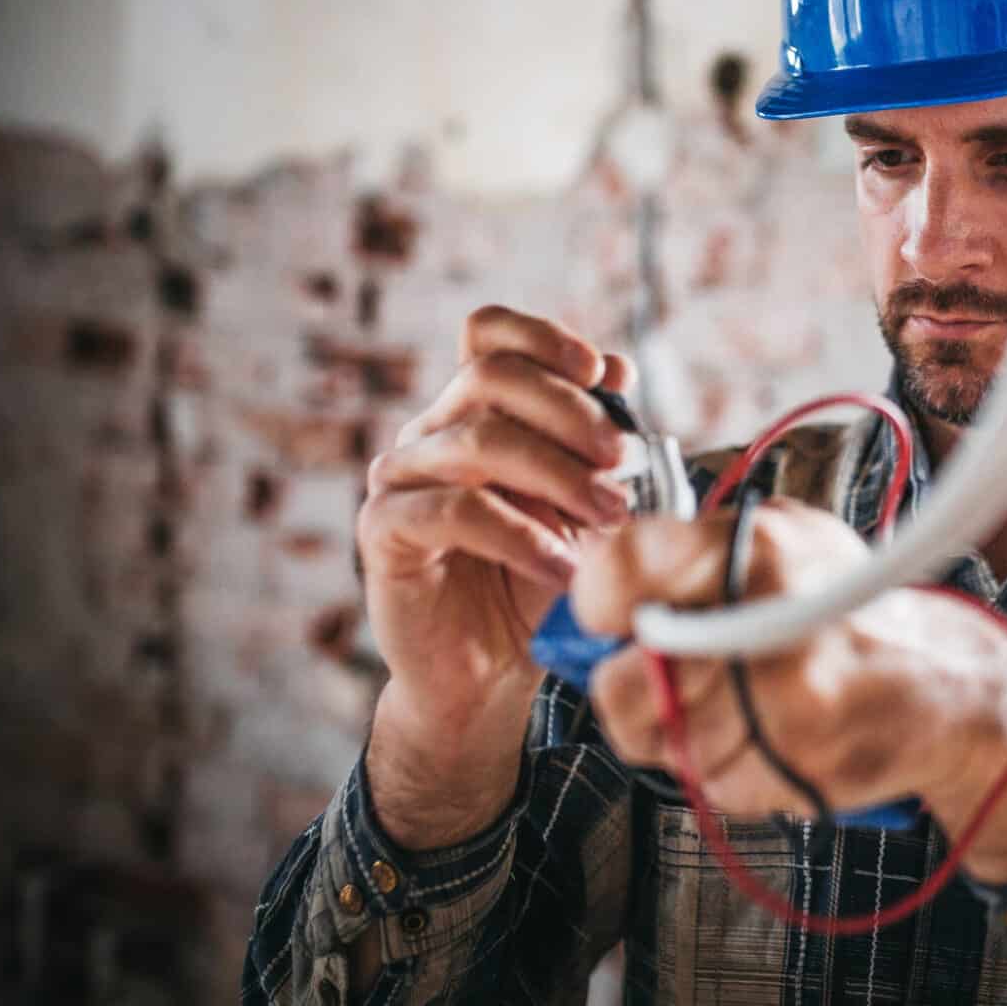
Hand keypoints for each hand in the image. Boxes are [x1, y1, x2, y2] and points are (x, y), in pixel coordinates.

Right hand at [355, 305, 633, 846]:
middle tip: (622, 461)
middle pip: (492, 375)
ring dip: (559, 477)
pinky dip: (520, 536)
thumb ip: (597, 441)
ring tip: (609, 519)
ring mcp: (402, 477)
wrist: (491, 671)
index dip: (543, 337)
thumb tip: (618, 366)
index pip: (490, 334)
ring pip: (479, 439)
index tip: (599, 372)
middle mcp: (433, 431)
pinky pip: (453, 511)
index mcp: (478, 410)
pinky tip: (561, 569)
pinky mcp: (384, 531)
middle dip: (571, 412)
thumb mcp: (585, 505)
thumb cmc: (540, 579)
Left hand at [573, 500, 1006, 882]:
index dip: (599, 596)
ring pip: (656, 736)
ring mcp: (778, 704)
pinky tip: (767, 733)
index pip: (618, 566)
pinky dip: (721, 762)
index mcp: (759, 546)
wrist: (945, 687)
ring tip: (736, 699)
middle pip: (620, 678)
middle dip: (633, 681)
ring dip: (679, 727)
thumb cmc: (849, 606)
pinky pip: (702, 778)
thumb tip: (596, 593)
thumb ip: (693, 554)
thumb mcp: (785, 539)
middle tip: (670, 670)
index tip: (612, 611)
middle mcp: (768, 619)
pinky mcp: (787, 769)